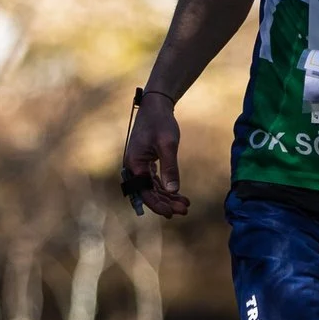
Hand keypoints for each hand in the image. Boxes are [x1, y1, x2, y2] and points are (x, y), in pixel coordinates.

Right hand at [122, 90, 191, 216]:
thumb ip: (170, 168)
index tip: (172, 213)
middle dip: (166, 203)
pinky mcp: (146, 162)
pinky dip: (165, 188)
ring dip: (167, 197)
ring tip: (185, 205)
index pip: (144, 191)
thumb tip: (173, 190)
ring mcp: (139, 165)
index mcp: (134, 164)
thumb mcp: (167, 144)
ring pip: (152, 188)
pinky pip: (154, 180)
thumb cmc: (160, 122)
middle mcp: (133, 167)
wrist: (156, 105)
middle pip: (149, 192)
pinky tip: (178, 194)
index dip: (158, 204)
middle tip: (184, 210)